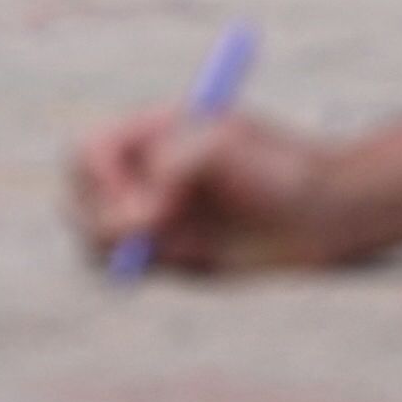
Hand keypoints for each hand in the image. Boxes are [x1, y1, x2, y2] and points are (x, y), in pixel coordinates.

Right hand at [61, 93, 340, 275]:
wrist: (324, 212)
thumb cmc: (278, 167)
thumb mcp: (221, 147)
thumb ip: (171, 170)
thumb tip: (138, 221)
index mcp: (147, 132)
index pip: (87, 151)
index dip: (99, 178)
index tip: (140, 202)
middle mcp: (140, 173)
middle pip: (77, 195)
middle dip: (101, 216)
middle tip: (146, 232)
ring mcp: (149, 215)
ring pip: (94, 238)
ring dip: (119, 247)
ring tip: (183, 244)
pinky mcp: (165, 256)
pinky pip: (122, 269)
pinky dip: (136, 269)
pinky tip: (189, 257)